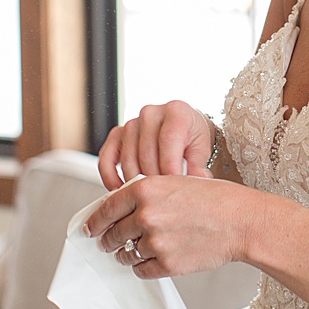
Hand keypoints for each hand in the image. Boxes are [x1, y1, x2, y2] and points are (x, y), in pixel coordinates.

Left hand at [83, 175, 265, 279]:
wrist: (245, 223)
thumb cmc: (219, 200)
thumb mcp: (179, 182)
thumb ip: (149, 193)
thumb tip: (122, 209)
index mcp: (146, 190)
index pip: (106, 208)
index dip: (94, 221)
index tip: (90, 229)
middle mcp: (146, 215)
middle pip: (113, 234)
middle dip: (110, 240)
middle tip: (112, 243)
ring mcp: (155, 242)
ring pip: (126, 254)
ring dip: (129, 254)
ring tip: (144, 250)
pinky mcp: (167, 264)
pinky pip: (142, 271)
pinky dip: (146, 268)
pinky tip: (159, 259)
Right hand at [99, 101, 216, 189]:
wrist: (184, 129)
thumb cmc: (192, 138)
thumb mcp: (202, 149)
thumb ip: (198, 165)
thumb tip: (199, 181)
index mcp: (176, 112)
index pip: (168, 141)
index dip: (169, 167)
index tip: (173, 188)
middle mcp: (151, 113)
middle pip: (146, 153)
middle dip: (154, 179)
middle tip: (162, 196)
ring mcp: (131, 123)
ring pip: (128, 159)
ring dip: (135, 181)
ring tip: (147, 196)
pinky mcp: (116, 135)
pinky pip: (106, 159)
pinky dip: (110, 177)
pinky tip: (120, 190)